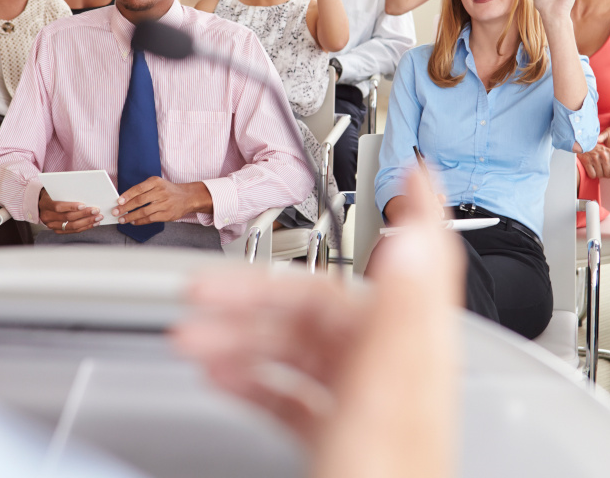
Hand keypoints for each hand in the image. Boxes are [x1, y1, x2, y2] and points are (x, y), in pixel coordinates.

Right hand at [38, 189, 101, 233]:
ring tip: (98, 218)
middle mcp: (47, 217)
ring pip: (72, 226)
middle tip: (96, 210)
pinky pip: (73, 230)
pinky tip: (93, 223)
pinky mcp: (57, 230)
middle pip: (68, 217)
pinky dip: (84, 227)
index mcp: (46, 204)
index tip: (84, 204)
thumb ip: (66, 191)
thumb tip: (84, 190)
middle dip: (84, 214)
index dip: (71, 206)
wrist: (41, 203)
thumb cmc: (52, 194)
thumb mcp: (55, 189)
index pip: (58, 207)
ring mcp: (52, 225)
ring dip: (87, 222)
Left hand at [115, 176, 211, 224]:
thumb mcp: (158, 184)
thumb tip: (124, 199)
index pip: (138, 188)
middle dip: (125, 208)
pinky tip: (133, 222)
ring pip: (143, 211)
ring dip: (130, 217)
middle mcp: (160, 192)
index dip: (127, 195)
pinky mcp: (167, 214)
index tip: (118, 201)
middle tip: (116, 211)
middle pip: (139, 201)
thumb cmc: (168, 190)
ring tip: (122, 219)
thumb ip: (143, 189)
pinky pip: (150, 219)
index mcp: (156, 182)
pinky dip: (140, 221)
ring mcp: (164, 204)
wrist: (187, 197)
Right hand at [173, 169, 462, 476]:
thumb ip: (398, 314)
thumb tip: (415, 234)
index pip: (421, 262)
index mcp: (409, 351)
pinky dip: (251, 377)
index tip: (411, 170)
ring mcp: (363, 406)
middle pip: (326, 305)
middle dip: (257, 292)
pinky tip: (221, 376)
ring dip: (243, 334)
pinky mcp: (338, 439)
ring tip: (188, 335)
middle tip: (199, 288)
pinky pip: (290, 392)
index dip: (419, 213)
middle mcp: (390, 371)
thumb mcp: (386, 400)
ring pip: (301, 347)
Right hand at [577, 145, 609, 180]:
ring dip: (598, 174)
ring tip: (596, 167)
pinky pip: (592, 175)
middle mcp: (604, 155)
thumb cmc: (596, 150)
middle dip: (605, 174)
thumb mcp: (607, 151)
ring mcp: (595, 158)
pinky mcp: (587, 161)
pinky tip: (591, 168)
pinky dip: (592, 174)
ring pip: (600, 175)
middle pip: (608, 173)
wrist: (583, 143)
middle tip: (602, 170)